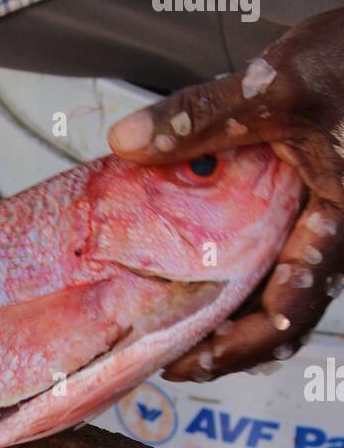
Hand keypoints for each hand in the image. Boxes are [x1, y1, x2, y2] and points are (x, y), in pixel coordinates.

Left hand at [108, 9, 343, 380]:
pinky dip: (241, 269)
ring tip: (176, 319)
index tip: (184, 363)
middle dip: (227, 342)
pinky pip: (281, 253)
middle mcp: (340, 236)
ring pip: (282, 288)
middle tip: (166, 354)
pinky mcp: (320, 202)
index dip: (237, 349)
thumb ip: (204, 117)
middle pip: (284, 315)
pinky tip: (199, 265)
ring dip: (233, 310)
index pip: (290, 312)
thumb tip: (126, 142)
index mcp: (341, 226)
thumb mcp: (279, 84)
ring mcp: (331, 222)